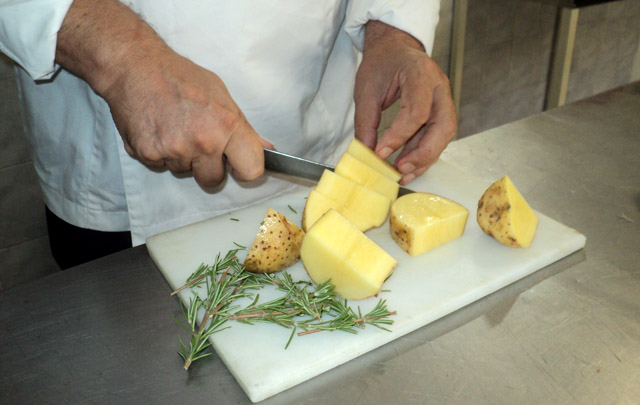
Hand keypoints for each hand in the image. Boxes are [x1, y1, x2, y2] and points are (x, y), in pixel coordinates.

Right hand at [103, 45, 271, 187]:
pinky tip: (158, 130)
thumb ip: (243, 127)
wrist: (135, 66)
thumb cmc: (181, 77)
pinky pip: (161, 166)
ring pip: (184, 172)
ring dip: (182, 158)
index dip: (245, 169)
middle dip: (208, 167)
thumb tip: (266, 148)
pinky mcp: (148, 154)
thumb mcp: (221, 95)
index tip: (236, 163)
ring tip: (174, 128)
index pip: (251, 169)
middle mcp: (202, 141)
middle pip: (213, 180)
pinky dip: (159, 153)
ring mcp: (174, 150)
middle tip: (198, 142)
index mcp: (226, 125)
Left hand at [354, 20, 456, 184]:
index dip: (400, 136)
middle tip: (400, 169)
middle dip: (422, 153)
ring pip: (443, 135)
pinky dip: (423, 153)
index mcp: (421, 74)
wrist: (395, 49)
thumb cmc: (382, 63)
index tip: (381, 152)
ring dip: (424, 158)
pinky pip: (437, 137)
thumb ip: (366, 122)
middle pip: (443, 126)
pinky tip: (407, 166)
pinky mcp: (441, 111)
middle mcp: (439, 87)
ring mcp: (444, 99)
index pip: (417, 111)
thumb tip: (367, 153)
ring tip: (401, 173)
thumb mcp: (366, 90)